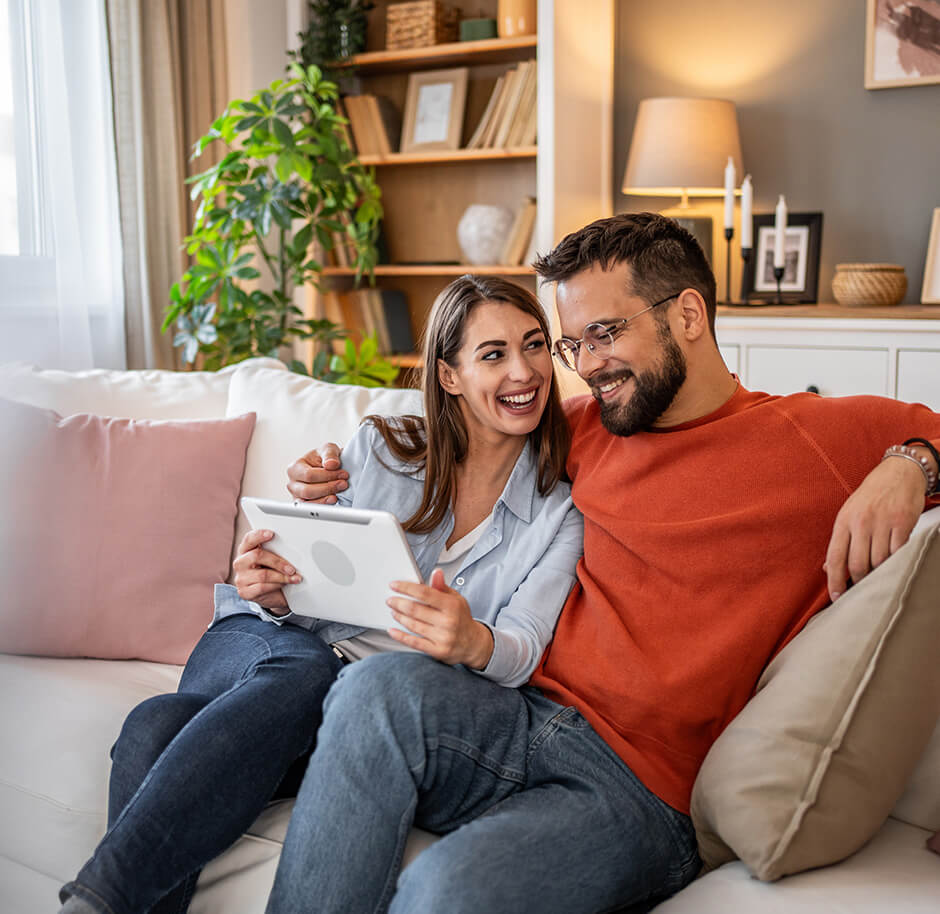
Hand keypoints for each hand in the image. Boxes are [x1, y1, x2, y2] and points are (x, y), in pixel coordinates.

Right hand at [232, 529, 301, 612]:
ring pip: (263, 574)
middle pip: (257, 556)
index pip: (249, 539)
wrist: (273, 595)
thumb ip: (275, 551)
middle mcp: (240, 563)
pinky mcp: (244, 592)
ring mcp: (240, 578)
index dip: (259, 535)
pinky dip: (277, 585)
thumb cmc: (274, 572)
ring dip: (282, 576)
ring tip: (294, 578)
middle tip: (292, 568)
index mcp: (246, 550)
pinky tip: (285, 584)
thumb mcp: (273, 560)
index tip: (272, 534)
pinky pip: (262, 587)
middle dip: (278, 562)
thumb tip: (291, 548)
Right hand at [286, 443, 346, 502]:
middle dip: (328, 488)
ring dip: (326, 498)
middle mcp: (293, 483)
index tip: (343, 474)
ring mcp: (297, 495)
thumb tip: (331, 464)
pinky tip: (333, 499)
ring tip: (339, 492)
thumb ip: (329, 454)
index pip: (309, 475)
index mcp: (294, 468)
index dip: (327, 476)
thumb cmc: (324, 459)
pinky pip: (312, 509)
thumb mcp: (328, 449)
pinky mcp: (305, 504)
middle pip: (307, 491)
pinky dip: (323, 505)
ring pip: (309, 502)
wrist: (330, 467)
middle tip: (343, 484)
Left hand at [386, 570, 494, 669]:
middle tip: (390, 600)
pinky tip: (393, 631)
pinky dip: (400, 636)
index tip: (394, 585)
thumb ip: (442, 586)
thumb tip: (436, 572)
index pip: (424, 593)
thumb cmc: (461, 618)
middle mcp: (448, 621)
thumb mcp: (456, 599)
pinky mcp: (437, 651)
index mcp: (452, 605)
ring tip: (393, 611)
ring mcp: (442, 637)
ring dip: (399, 617)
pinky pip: (414, 643)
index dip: (406, 588)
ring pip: (413, 625)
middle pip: (415, 609)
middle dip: (398, 603)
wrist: (474, 644)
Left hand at [824, 456, 925, 600]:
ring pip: (879, 561)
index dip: (835, 581)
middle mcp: (861, 522)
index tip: (836, 597)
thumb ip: (840, 541)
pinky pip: (898, 552)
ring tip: (878, 576)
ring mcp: (883, 522)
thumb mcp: (848, 513)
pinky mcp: (903, 523)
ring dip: (879, 573)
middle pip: (858, 564)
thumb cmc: (871, 496)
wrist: (899, 473)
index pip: (835, 557)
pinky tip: (894, 562)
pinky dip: (896, 561)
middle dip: (859, 582)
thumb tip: (828, 568)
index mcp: (843, 521)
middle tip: (861, 590)